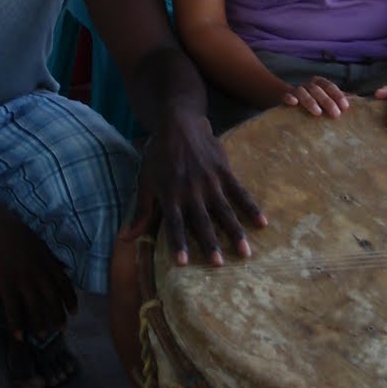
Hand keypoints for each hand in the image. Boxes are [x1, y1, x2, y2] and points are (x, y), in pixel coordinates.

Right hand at [0, 197, 75, 339]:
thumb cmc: (13, 232)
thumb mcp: (38, 243)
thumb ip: (52, 259)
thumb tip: (66, 269)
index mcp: (47, 261)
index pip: (64, 284)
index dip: (70, 300)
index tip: (74, 312)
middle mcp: (38, 273)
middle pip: (52, 299)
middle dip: (58, 316)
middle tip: (61, 329)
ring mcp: (22, 280)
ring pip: (35, 307)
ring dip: (40, 324)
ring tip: (42, 336)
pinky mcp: (5, 285)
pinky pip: (13, 310)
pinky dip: (17, 325)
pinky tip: (19, 336)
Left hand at [127, 108, 266, 266]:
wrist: (179, 123)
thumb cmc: (158, 155)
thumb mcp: (145, 181)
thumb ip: (141, 212)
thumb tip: (124, 238)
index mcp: (171, 195)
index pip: (174, 224)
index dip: (178, 243)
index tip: (183, 263)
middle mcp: (191, 191)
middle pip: (202, 222)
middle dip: (210, 243)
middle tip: (219, 264)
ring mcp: (210, 181)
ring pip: (224, 211)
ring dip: (235, 232)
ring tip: (245, 252)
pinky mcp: (225, 172)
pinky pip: (240, 192)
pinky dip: (251, 207)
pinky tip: (262, 222)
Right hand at [282, 76, 348, 117]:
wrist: (286, 98)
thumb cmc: (312, 100)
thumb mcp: (325, 98)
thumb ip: (338, 98)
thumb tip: (356, 99)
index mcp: (319, 84)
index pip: (330, 86)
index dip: (338, 95)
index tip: (345, 107)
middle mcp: (308, 85)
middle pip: (318, 90)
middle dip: (328, 101)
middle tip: (336, 114)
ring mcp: (296, 90)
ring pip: (303, 92)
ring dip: (311, 101)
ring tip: (318, 113)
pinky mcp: (284, 97)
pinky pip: (286, 96)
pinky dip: (289, 98)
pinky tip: (293, 103)